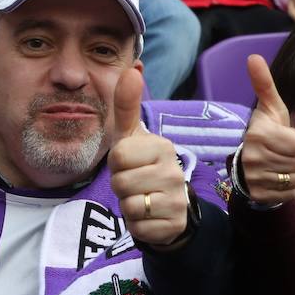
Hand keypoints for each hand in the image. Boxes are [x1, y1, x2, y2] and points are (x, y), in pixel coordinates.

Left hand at [109, 67, 189, 246]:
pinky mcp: (175, 224)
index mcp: (162, 146)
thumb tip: (132, 67)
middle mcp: (174, 171)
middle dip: (121, 186)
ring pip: (130, 206)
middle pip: (121, 182)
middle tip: (135, 183)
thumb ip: (128, 105)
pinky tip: (149, 216)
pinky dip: (138, 225)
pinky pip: (139, 227)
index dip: (117, 164)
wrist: (168, 207)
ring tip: (142, 198)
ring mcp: (177, 199)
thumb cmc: (143, 166)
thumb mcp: (132, 136)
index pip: (118, 156)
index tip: (129, 164)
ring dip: (129, 206)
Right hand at [238, 54, 294, 204]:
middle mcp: (252, 157)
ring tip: (279, 165)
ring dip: (293, 173)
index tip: (282, 139)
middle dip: (294, 158)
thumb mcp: (270, 108)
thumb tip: (254, 56)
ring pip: (294, 178)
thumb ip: (264, 83)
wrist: (249, 165)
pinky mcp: (258, 195)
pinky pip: (289, 193)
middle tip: (281, 153)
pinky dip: (289, 188)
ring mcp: (253, 178)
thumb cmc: (266, 132)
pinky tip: (277, 179)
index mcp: (257, 134)